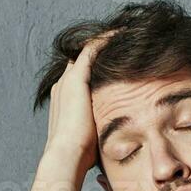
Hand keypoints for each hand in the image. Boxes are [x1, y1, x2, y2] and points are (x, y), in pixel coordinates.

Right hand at [25, 32, 113, 190]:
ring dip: (107, 42)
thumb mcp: (93, 138)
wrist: (66, 155)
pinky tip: (123, 34)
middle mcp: (64, 85)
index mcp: (66, 100)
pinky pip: (93, 48)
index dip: (100, 70)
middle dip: (104, 52)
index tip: (120, 66)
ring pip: (89, 50)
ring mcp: (69, 79)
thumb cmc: (81, 155)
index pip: (82, 77)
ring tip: (126, 34)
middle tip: (125, 45)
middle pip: (84, 60)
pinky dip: (108, 40)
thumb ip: (103, 132)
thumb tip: (121, 146)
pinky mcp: (77, 76)